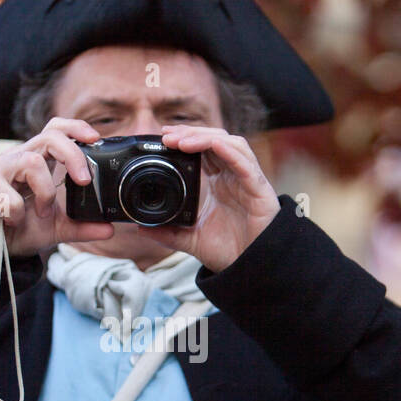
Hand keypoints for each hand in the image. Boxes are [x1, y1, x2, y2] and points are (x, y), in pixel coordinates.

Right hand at [0, 118, 116, 258]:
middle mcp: (19, 159)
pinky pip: (7, 195)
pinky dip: (17, 212)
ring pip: (32, 163)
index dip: (76, 128)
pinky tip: (13, 221)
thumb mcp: (55, 228)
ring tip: (42, 213)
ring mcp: (0, 169)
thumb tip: (109, 229)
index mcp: (37, 162)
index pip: (56, 130)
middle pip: (49, 137)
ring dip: (45, 192)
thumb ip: (80, 226)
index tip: (96, 139)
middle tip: (85, 181)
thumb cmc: (16, 227)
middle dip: (72, 156)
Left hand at [141, 125, 281, 272]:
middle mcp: (232, 176)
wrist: (252, 267)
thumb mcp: (191, 240)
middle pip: (214, 139)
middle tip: (167, 136)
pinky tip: (214, 145)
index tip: (163, 137)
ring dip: (205, 137)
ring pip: (230, 143)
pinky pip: (246, 163)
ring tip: (182, 141)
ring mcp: (247, 180)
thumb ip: (168, 233)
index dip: (185, 138)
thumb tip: (141, 229)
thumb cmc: (230, 250)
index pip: (202, 149)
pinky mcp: (259, 189)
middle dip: (190, 133)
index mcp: (218, 182)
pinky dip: (229, 150)